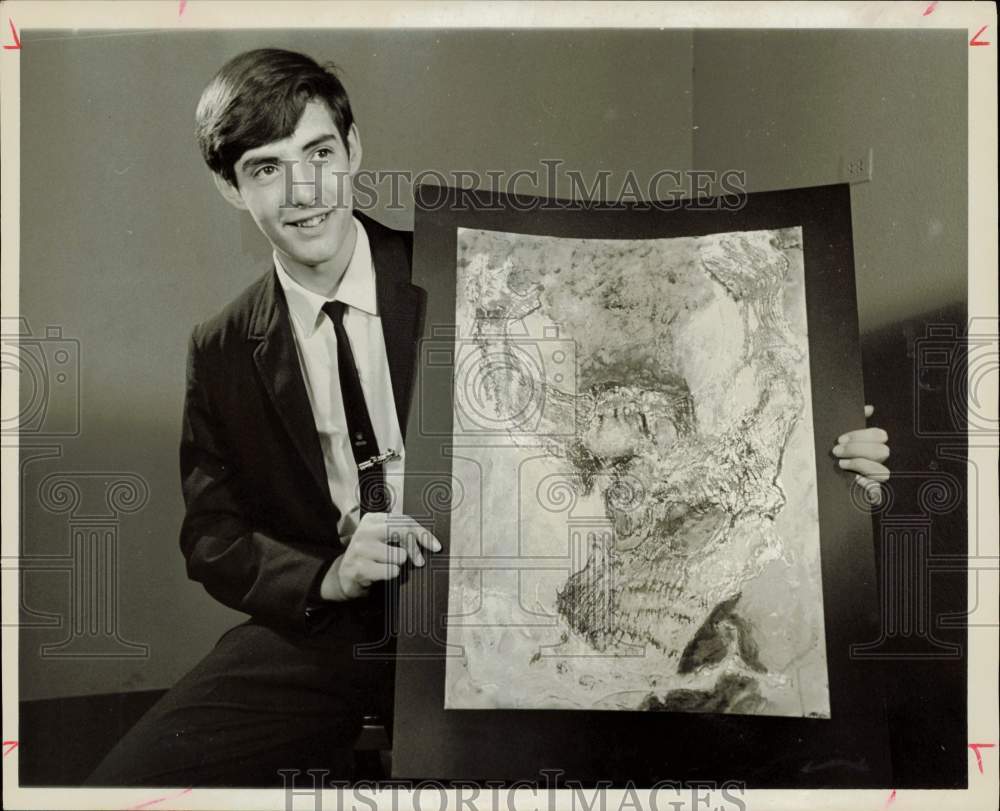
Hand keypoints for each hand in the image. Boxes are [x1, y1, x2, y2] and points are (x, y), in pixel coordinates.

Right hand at [320, 512, 441, 600]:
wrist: (345, 576)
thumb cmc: (370, 556)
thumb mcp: (384, 540)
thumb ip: (403, 535)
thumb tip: (430, 542)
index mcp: (373, 519)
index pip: (404, 520)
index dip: (423, 533)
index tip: (436, 546)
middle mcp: (365, 530)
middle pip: (402, 531)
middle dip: (415, 547)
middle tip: (419, 561)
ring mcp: (361, 548)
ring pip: (399, 555)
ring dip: (399, 564)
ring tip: (388, 566)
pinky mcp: (359, 566)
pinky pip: (390, 571)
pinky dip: (391, 574)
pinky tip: (381, 573)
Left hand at [832, 404, 889, 504]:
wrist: (820, 479)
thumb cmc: (837, 452)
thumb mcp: (844, 436)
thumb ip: (856, 419)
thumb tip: (868, 408)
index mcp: (875, 444)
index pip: (879, 435)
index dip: (860, 436)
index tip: (840, 439)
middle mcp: (880, 460)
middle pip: (882, 451)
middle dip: (857, 450)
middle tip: (836, 451)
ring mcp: (878, 477)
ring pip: (883, 471)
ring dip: (861, 465)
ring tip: (841, 464)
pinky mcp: (872, 494)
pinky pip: (878, 492)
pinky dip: (869, 486)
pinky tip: (856, 479)